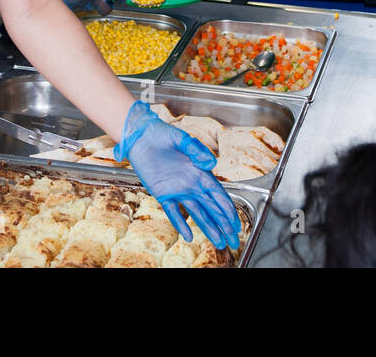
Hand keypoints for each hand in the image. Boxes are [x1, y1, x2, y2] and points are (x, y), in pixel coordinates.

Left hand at [114, 102, 241, 249]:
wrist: (139, 136)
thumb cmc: (161, 134)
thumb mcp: (181, 138)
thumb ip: (196, 149)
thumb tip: (211, 163)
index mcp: (200, 172)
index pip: (218, 195)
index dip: (228, 210)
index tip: (235, 224)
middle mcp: (192, 184)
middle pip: (212, 208)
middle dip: (223, 225)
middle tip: (233, 241)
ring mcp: (178, 190)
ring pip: (197, 213)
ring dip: (208, 228)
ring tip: (219, 242)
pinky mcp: (163, 194)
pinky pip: (174, 212)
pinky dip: (181, 224)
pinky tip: (188, 237)